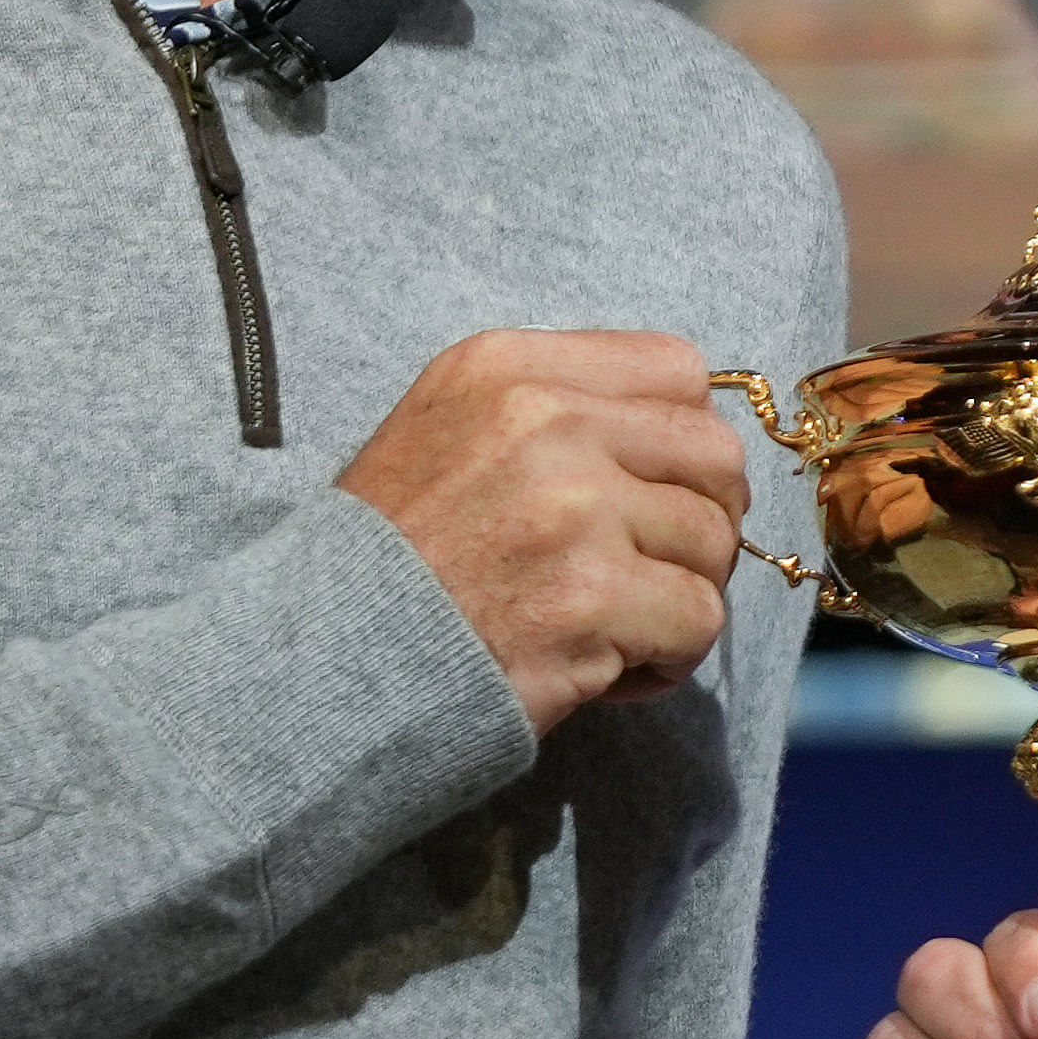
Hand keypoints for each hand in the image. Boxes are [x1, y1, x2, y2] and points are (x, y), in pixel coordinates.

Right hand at [339, 329, 760, 731]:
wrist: (323, 657)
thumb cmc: (392, 557)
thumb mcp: (447, 432)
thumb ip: (552, 411)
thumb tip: (675, 434)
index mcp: (506, 368)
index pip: (674, 369)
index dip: (682, 438)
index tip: (655, 489)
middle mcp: (543, 422)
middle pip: (713, 453)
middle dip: (704, 517)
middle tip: (659, 568)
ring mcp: (571, 510)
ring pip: (713, 541)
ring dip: (683, 594)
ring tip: (620, 625)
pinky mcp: (589, 598)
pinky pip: (699, 618)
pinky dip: (669, 656)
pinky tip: (610, 670)